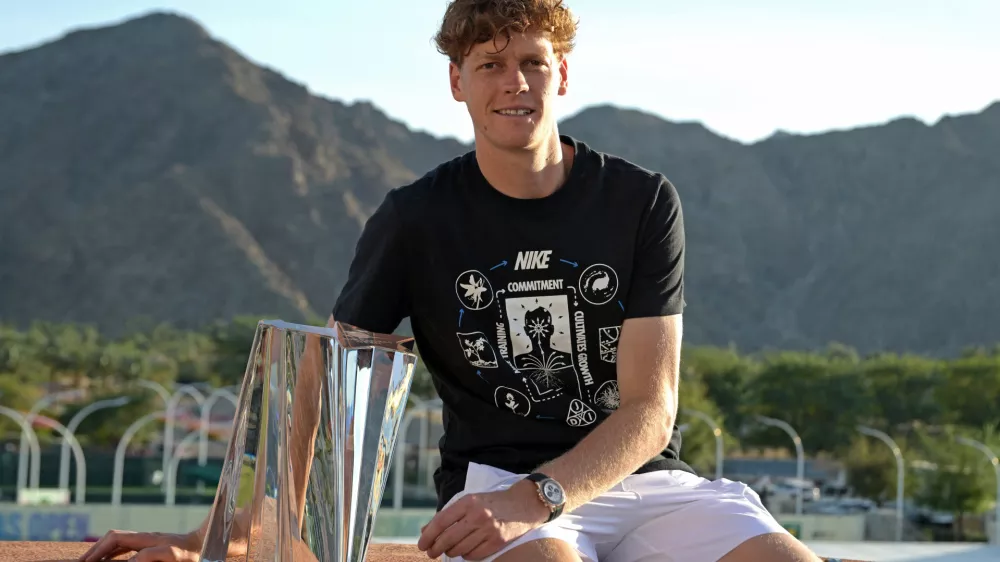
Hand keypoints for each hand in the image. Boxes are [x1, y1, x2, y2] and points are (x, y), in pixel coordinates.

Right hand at [78, 530, 201, 561]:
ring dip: (103, 553)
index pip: (114, 540)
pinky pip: (129, 549)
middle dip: (95, 550)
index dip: (98, 550)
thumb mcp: (174, 555)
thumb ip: (151, 555)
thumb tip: (129, 561)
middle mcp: (146, 538)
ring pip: (119, 544)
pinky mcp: (154, 547)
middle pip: (113, 539)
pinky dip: (115, 554)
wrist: (210, 544)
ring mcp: (149, 542)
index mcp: (147, 539)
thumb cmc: (194, 553)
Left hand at [417, 480, 550, 559]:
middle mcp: (478, 515)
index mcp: (468, 502)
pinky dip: (465, 555)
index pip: (441, 522)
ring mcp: (489, 530)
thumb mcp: (470, 501)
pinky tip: (465, 550)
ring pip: (459, 549)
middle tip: (431, 552)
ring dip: (450, 552)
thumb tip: (425, 530)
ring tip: (449, 550)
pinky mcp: (497, 542)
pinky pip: (473, 555)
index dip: (428, 535)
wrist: (524, 503)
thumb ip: (448, 515)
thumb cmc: (493, 502)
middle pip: (448, 538)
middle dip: (435, 549)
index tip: (422, 544)